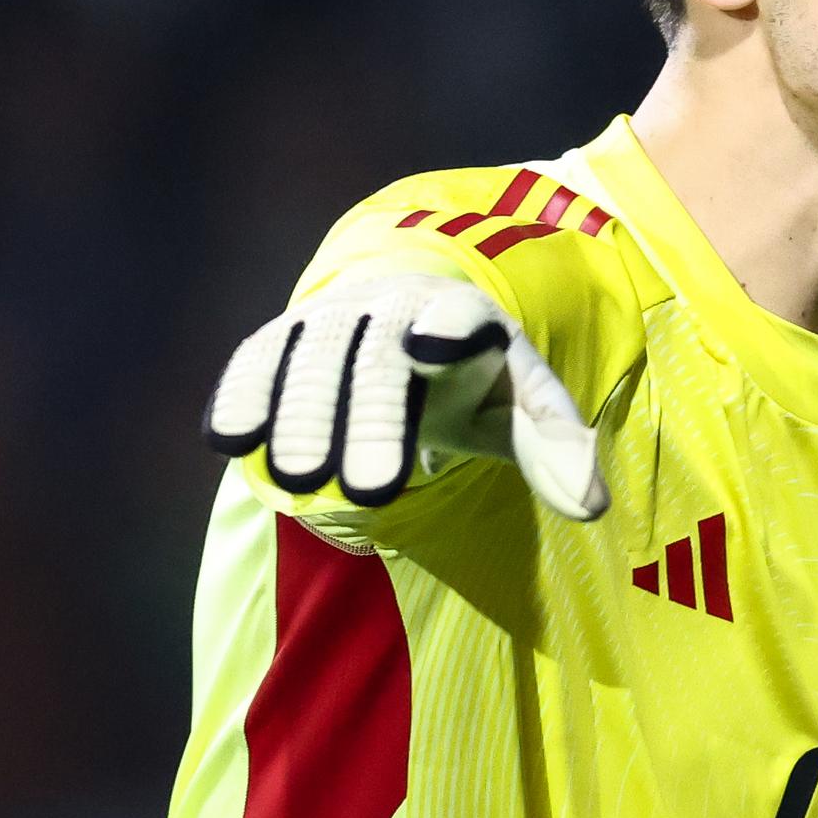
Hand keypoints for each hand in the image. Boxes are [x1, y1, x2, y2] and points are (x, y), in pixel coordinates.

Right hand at [205, 269, 608, 519]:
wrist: (405, 320)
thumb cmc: (471, 377)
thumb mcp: (516, 404)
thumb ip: (551, 445)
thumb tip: (592, 508)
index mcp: (466, 318)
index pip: (459, 317)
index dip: (448, 327)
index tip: (432, 344)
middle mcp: (394, 310)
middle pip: (380, 359)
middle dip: (372, 419)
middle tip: (371, 489)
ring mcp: (334, 322)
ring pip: (313, 361)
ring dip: (301, 416)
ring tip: (297, 477)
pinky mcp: (284, 341)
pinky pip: (258, 361)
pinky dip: (243, 395)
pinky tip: (226, 438)